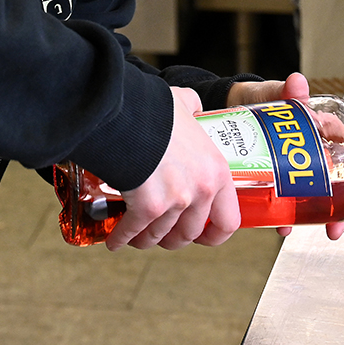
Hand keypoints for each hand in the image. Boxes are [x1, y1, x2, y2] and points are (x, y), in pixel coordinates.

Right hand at [108, 86, 239, 250]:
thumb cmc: (155, 109)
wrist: (128, 113)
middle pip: (190, 233)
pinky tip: (115, 240)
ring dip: (147, 240)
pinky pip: (133, 232)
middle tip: (163, 234)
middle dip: (174, 238)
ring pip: (160, 236)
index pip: (228, 220)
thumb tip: (192, 110)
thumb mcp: (186, 104)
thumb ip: (194, 109)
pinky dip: (121, 239)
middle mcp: (200, 190)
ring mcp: (175, 201)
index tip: (204, 236)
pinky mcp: (148, 207)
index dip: (215, 235)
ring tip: (137, 236)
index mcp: (216, 171)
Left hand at [229, 72, 343, 240]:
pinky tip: (284, 225)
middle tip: (339, 225)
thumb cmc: (260, 99)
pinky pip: (290, 201)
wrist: (231, 108)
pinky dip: (289, 216)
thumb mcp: (275, 94)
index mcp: (324, 129)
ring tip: (321, 229)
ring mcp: (299, 168)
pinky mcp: (279, 179)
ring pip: (321, 196)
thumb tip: (296, 83)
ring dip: (323, 216)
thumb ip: (288, 92)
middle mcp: (317, 150)